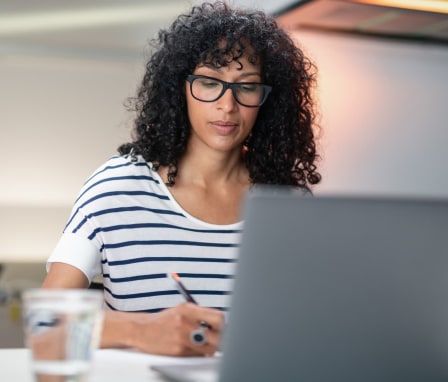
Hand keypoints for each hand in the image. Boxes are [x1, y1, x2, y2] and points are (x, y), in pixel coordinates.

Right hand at [102, 303, 223, 355]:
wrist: (142, 329)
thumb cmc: (164, 320)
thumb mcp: (181, 309)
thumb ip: (200, 313)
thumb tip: (219, 322)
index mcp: (188, 309)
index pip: (217, 317)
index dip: (222, 325)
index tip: (221, 327)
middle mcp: (185, 322)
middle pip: (217, 335)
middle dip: (219, 339)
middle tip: (217, 339)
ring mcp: (182, 337)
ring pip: (208, 348)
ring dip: (209, 348)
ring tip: (203, 344)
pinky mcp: (178, 350)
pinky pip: (197, 355)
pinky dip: (197, 353)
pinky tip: (191, 347)